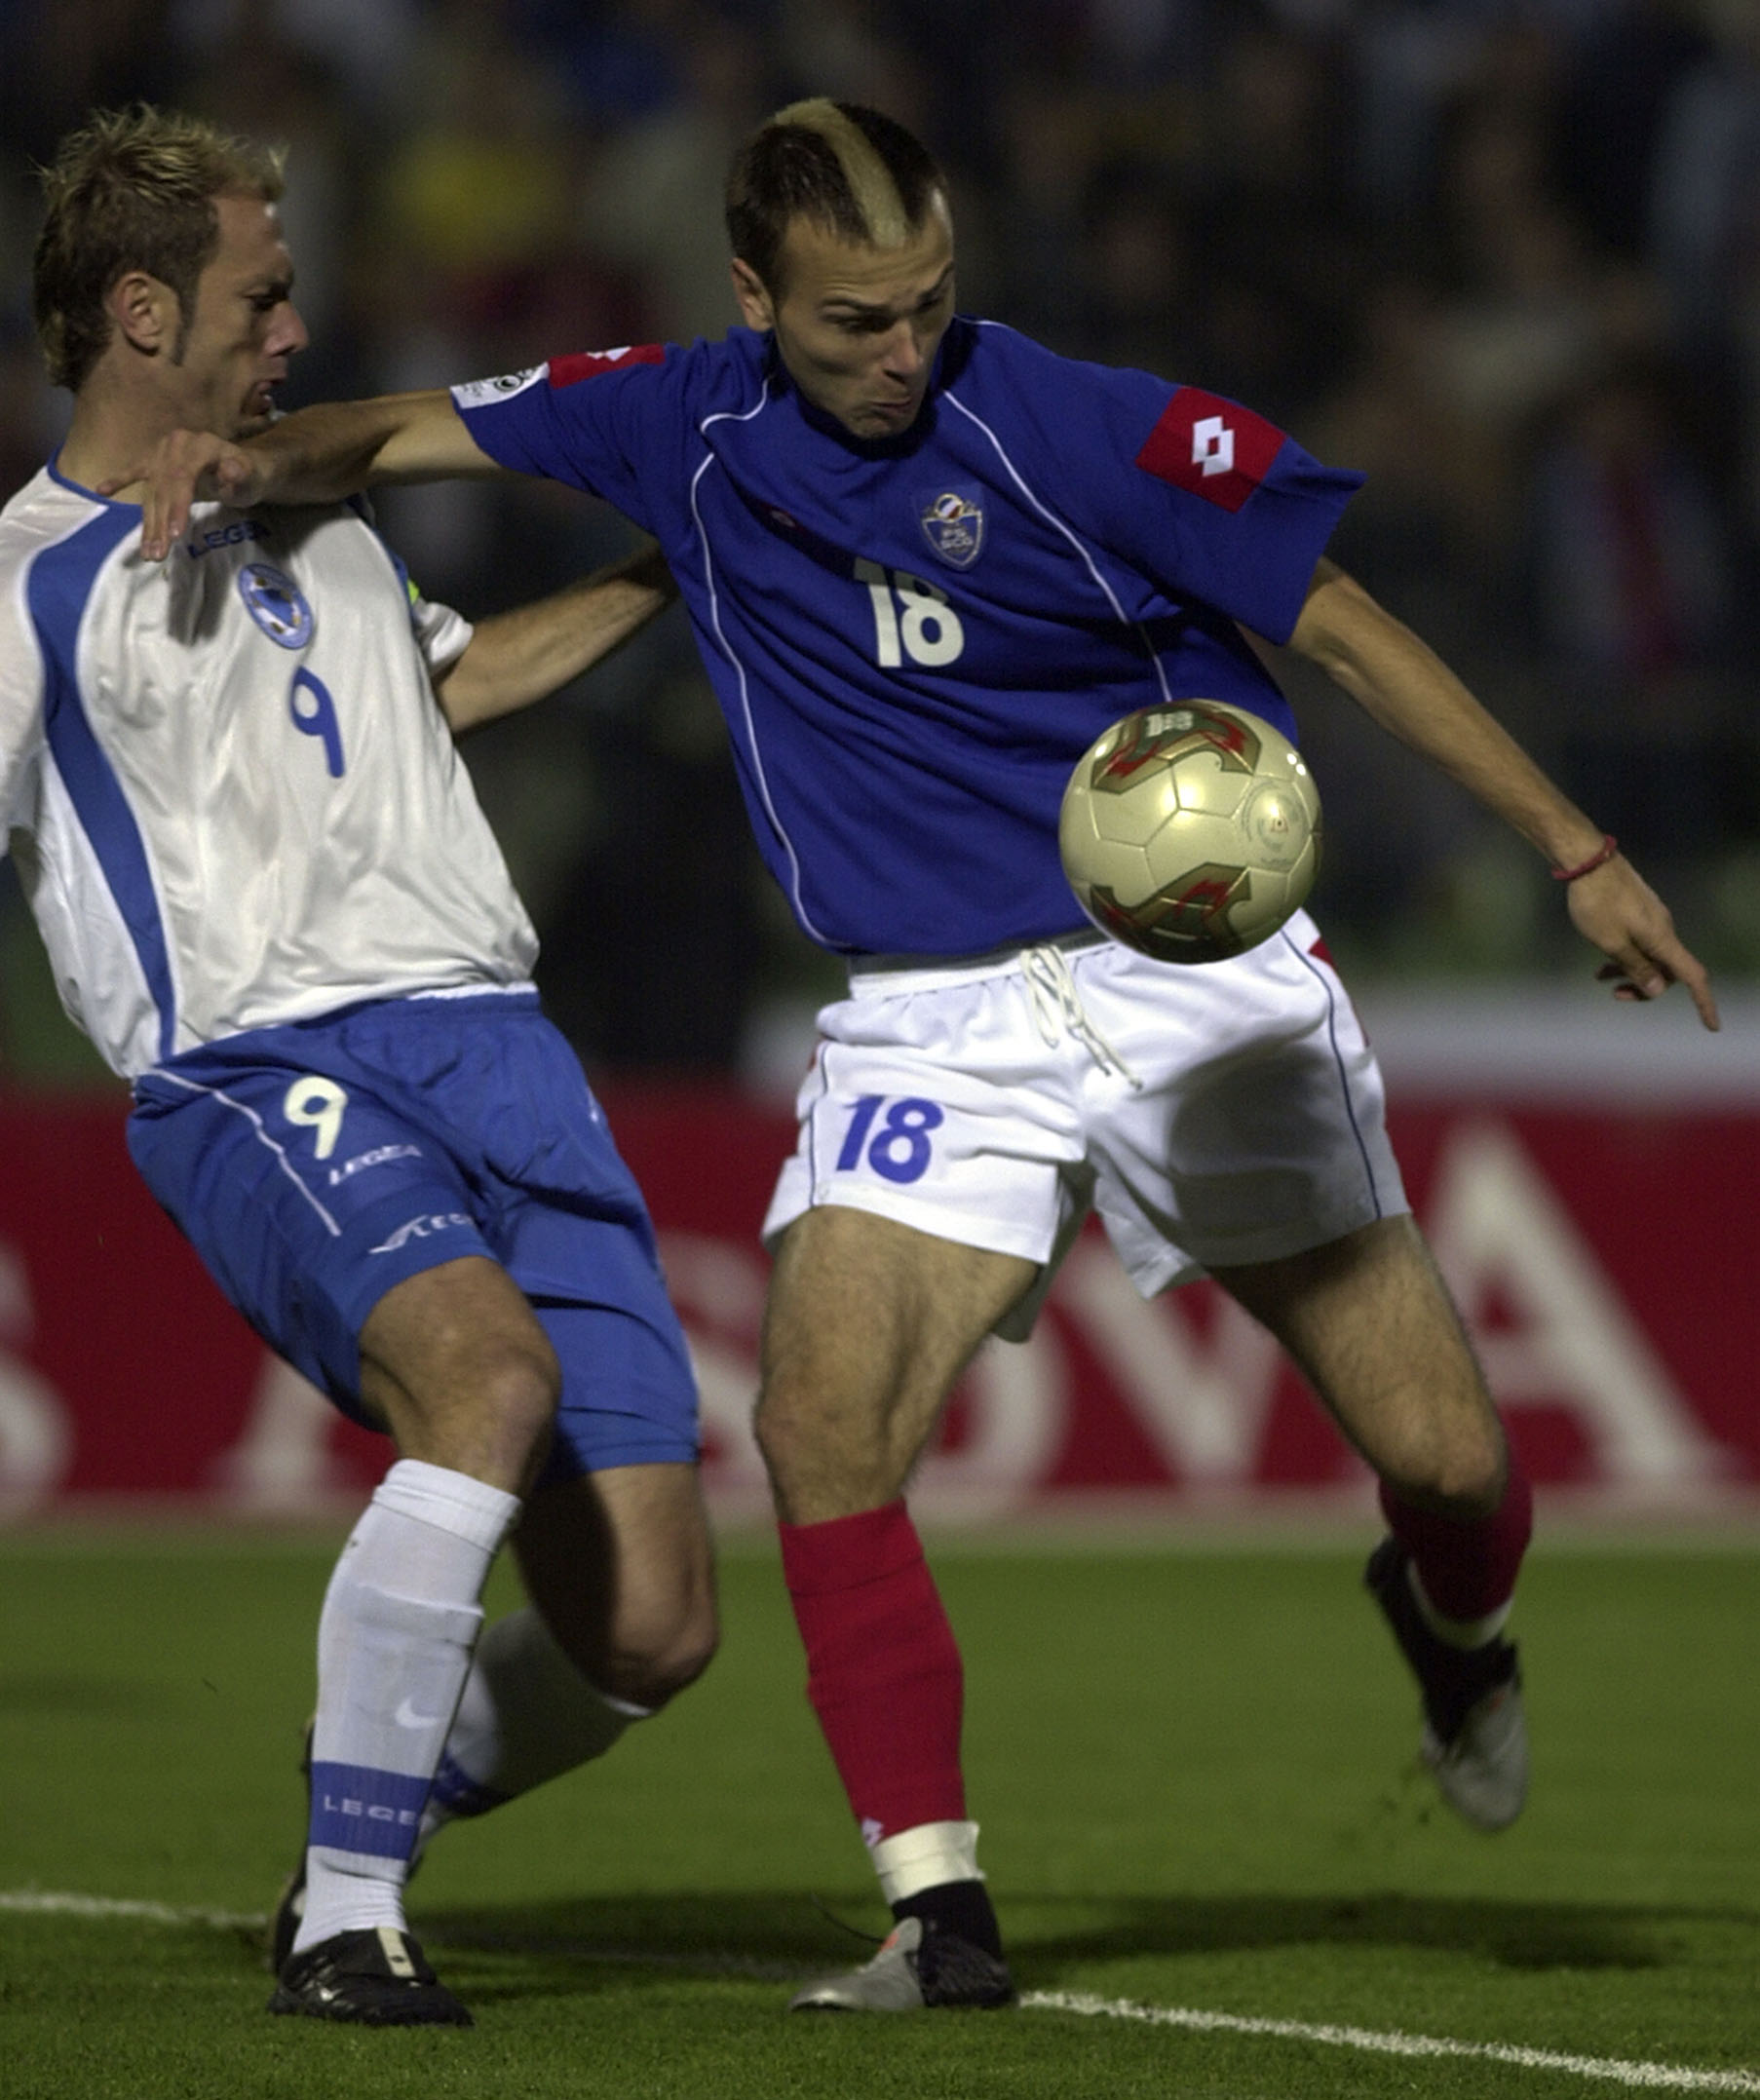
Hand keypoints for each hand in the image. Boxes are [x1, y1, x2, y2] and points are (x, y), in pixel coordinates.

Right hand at [102, 429, 267, 559]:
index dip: (177, 507)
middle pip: (163, 488)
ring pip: (151, 490)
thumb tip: (230, 472)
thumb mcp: (253, 475)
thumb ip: (242, 475)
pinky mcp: (153, 459)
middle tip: (157, 554)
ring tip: (146, 551)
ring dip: (147, 522)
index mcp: (201, 445)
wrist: (243, 464)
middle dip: (159, 524)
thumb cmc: (249, 474)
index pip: (183, 478)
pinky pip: (134, 471)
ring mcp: (162, 451)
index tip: (174, 534)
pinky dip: (118, 480)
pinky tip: (101, 490)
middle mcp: (177, 445)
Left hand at [1565, 853, 1719, 1029]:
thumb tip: (1659, 987)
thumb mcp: (1611, 942)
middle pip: (1668, 970)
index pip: (1692, 976)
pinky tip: (1600, 959)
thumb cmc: (1596, 902)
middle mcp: (1663, 928)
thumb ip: (1635, 965)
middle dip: (1646, 988)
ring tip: (1599, 977)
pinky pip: (1640, 941)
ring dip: (1629, 971)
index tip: (1712, 1026)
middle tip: (1615, 994)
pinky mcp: (1638, 909)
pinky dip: (1624, 954)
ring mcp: (1652, 917)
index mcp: (1662, 939)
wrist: (1588, 859)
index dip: (1703, 1003)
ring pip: (1649, 955)